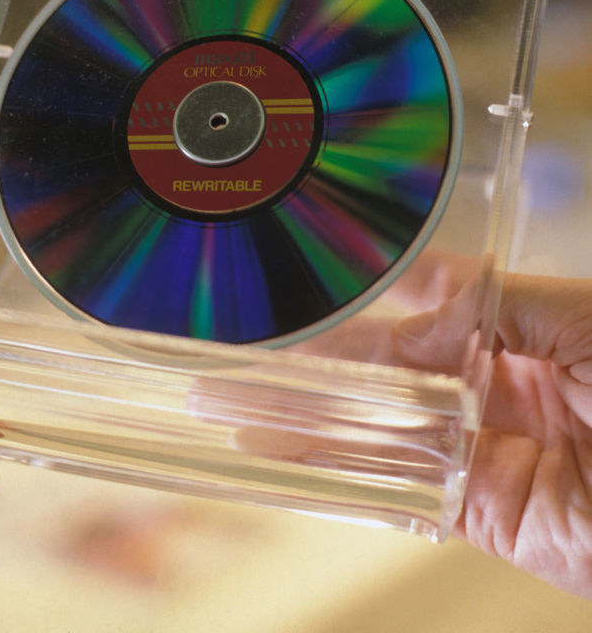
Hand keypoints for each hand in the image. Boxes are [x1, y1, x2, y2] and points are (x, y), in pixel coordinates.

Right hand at [192, 258, 591, 598]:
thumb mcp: (590, 318)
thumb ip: (501, 305)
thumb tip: (416, 308)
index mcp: (526, 328)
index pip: (427, 300)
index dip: (366, 289)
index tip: (309, 277)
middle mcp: (496, 383)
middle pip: (387, 367)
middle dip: (315, 360)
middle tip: (242, 350)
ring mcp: (485, 447)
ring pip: (378, 427)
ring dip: (304, 417)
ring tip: (231, 403)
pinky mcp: (482, 510)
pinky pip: (397, 488)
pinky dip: (339, 475)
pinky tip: (283, 457)